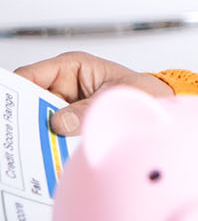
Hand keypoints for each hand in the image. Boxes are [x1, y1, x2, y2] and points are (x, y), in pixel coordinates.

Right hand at [17, 51, 173, 135]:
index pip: (30, 75)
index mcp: (72, 67)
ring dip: (33, 131)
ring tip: (27, 146)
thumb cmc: (141, 91)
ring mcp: (65, 103)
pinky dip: (48, 141)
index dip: (13, 90)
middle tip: (15, 133)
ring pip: (37, 118)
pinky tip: (46, 153)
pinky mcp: (70, 122)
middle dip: (20, 116)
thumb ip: (85, 110)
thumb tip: (58, 123)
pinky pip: (51, 131)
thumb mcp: (114, 97)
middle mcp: (63, 84)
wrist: (159, 105)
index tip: (5, 108)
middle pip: (28, 99)